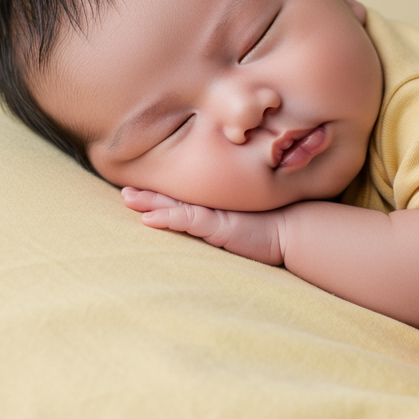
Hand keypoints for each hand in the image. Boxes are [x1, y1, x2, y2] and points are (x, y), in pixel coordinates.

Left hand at [121, 187, 284, 265]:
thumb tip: (218, 228)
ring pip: (175, 204)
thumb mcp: (243, 225)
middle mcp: (211, 205)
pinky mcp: (217, 223)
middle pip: (173, 196)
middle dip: (148, 194)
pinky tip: (148, 219)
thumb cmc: (272, 227)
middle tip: (124, 192)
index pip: (182, 198)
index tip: (137, 189)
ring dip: (149, 202)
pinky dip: (167, 217)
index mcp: (214, 206)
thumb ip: (225, 222)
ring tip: (127, 198)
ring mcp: (214, 212)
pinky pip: (187, 219)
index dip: (160, 193)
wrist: (294, 228)